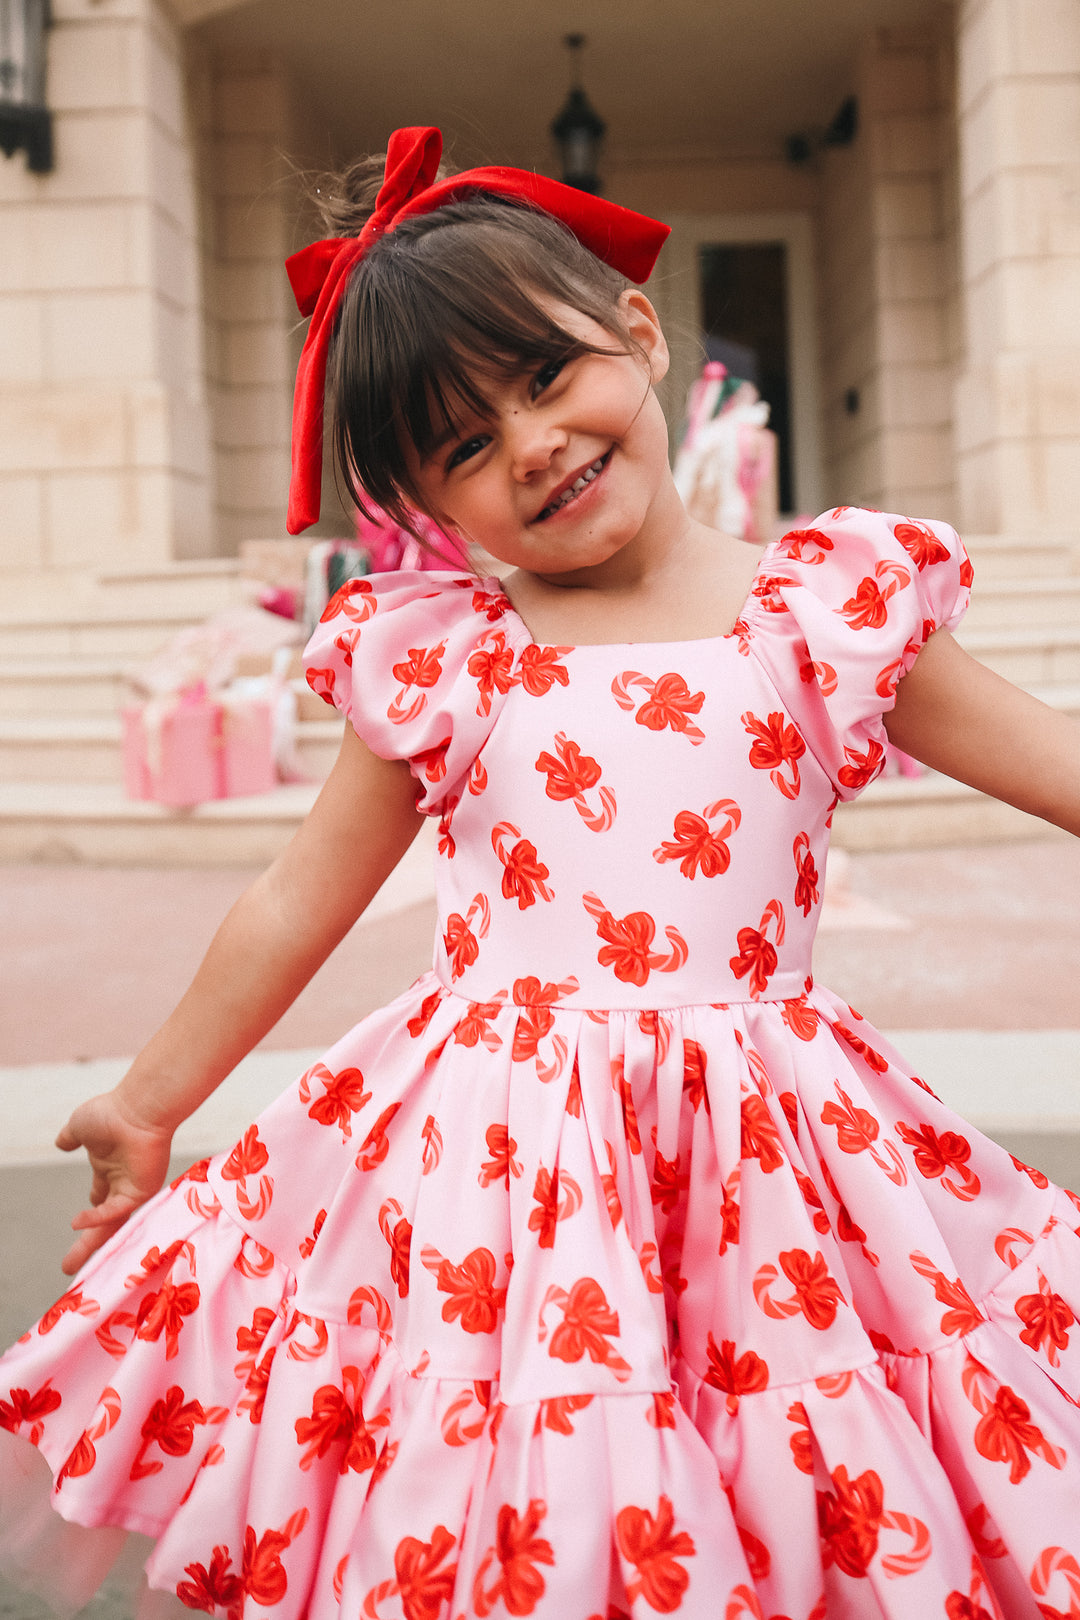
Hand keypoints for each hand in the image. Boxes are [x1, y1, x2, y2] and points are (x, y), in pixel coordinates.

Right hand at [55, 1090, 174, 1275]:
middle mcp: (122, 1182)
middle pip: (103, 1222)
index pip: (98, 1200)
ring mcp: (133, 1188)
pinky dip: (97, 1217)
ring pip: (110, 1225)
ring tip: (70, 1265)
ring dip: (90, 1244)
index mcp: (110, 1169)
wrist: (137, 1107)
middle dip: (86, 1243)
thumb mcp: (81, 1126)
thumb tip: (60, 1143)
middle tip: (70, 1266)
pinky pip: (117, 1210)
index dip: (89, 1217)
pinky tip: (79, 1221)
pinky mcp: (142, 1190)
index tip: (76, 1228)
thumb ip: (71, 1138)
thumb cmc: (112, 1113)